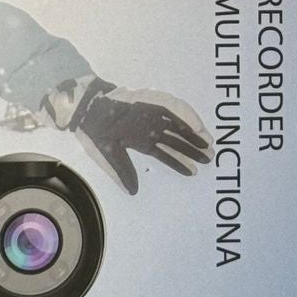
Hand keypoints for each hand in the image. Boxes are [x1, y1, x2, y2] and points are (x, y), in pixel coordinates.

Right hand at [70, 81, 211, 194]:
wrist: (87, 107)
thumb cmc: (95, 130)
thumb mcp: (108, 156)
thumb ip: (122, 173)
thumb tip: (134, 192)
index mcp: (139, 141)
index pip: (164, 154)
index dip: (178, 163)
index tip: (193, 171)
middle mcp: (148, 128)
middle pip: (175, 141)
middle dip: (192, 150)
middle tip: (209, 159)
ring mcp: (149, 116)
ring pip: (176, 128)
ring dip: (192, 137)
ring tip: (207, 147)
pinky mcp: (149, 104)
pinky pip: (171, 111)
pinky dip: (184, 119)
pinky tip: (196, 128)